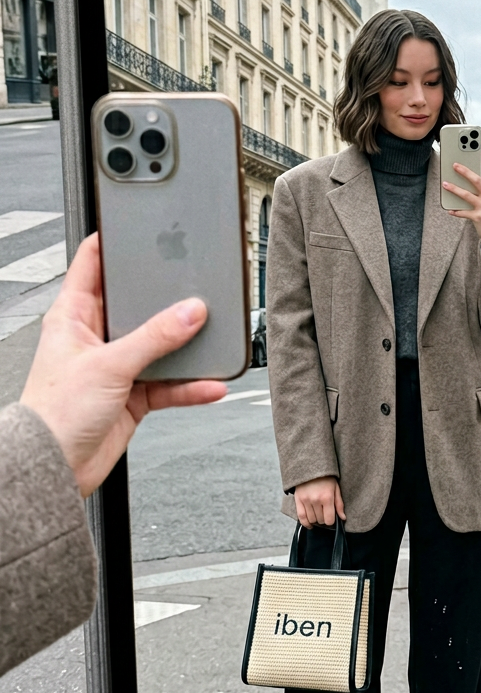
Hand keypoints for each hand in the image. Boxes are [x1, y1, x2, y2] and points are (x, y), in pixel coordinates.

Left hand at [20, 233, 225, 496]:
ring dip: (185, 347)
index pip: (92, 263)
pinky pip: (169, 384)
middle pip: (137, 304)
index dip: (113, 241)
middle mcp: (95, 336)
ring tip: (213, 339)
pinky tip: (210, 384)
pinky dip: (190, 385)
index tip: (138, 225)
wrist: (55, 467)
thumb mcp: (108, 364)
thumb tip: (190, 311)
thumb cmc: (55, 412)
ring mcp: (116, 366)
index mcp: (73, 315)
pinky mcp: (132, 396)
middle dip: (166, 298)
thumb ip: (154, 337)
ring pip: (159, 346)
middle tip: (195, 283)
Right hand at [294, 476, 345, 528]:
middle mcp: (316, 500)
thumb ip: (339, 504)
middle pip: (320, 520)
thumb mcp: (336, 488)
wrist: (311, 466)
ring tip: (318, 514)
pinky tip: (309, 524)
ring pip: (311, 519)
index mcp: (327, 497)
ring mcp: (306, 500)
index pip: (329, 520)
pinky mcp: (298, 500)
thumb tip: (343, 518)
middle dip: (324, 519)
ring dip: (316, 520)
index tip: (331, 517)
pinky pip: (301, 517)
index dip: (331, 521)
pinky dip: (305, 523)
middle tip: (325, 513)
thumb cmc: (326, 477)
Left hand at [442, 148, 480, 250]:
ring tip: (445, 184)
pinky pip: (463, 212)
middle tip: (454, 165)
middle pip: (477, 181)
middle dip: (465, 171)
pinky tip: (450, 210)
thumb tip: (466, 181)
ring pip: (467, 195)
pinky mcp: (478, 218)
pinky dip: (455, 211)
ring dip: (454, 189)